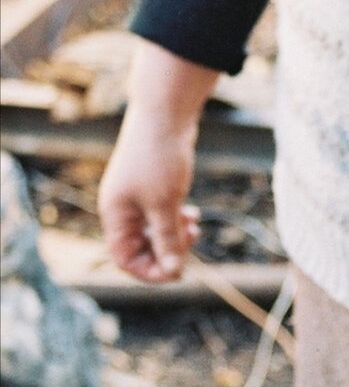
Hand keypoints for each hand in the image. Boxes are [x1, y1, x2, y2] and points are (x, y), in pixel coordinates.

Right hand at [98, 41, 217, 281]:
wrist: (165, 115)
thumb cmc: (160, 159)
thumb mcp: (166, 205)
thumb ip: (168, 240)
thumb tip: (173, 271)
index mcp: (115, 216)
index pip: (125, 259)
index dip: (150, 271)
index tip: (178, 271)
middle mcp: (122, 210)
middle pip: (141, 249)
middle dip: (167, 251)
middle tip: (191, 239)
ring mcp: (136, 199)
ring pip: (155, 233)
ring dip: (176, 236)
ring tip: (194, 225)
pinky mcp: (152, 189)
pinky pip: (162, 217)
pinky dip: (177, 221)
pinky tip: (192, 214)